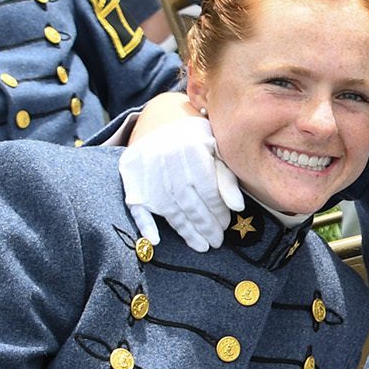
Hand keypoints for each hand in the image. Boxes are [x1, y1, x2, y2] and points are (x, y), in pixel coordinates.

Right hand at [119, 110, 242, 251]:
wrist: (162, 123)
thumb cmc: (197, 141)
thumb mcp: (217, 151)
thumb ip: (226, 178)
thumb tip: (237, 207)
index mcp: (192, 150)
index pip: (208, 190)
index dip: (218, 211)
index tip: (226, 225)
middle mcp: (167, 160)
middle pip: (189, 203)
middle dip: (205, 226)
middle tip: (216, 241)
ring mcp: (147, 171)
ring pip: (169, 209)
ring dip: (186, 231)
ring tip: (201, 245)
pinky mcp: (131, 179)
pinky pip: (137, 206)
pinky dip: (145, 224)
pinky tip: (155, 241)